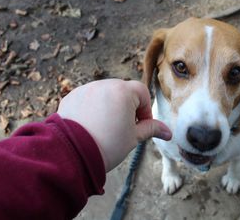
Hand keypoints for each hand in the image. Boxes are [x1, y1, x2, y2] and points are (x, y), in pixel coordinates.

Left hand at [57, 79, 171, 171]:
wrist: (73, 155)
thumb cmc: (108, 145)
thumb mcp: (134, 137)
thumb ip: (151, 129)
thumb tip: (168, 132)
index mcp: (123, 91)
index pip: (142, 92)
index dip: (145, 110)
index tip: (141, 125)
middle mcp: (104, 84)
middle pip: (123, 91)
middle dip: (127, 107)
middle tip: (123, 128)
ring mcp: (85, 89)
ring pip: (104, 94)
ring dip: (109, 106)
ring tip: (105, 128)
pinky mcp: (71, 97)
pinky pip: (87, 99)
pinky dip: (91, 109)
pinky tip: (90, 126)